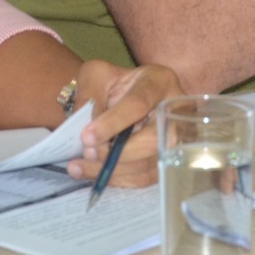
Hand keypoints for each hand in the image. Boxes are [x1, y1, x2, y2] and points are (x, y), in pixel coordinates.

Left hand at [65, 61, 181, 186]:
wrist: (125, 96)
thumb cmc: (112, 83)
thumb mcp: (97, 75)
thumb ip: (89, 95)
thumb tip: (85, 127)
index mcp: (159, 81)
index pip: (138, 104)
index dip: (112, 122)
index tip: (85, 136)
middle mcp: (175, 111)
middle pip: (151, 140)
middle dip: (115, 152)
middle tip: (86, 152)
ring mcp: (175, 138)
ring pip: (147, 163)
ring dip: (111, 170)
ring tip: (79, 166)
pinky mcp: (166, 160)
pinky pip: (144, 178)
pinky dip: (117, 179)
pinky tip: (94, 174)